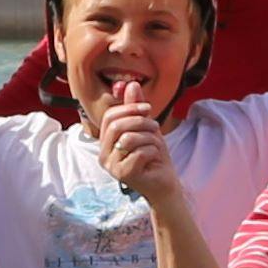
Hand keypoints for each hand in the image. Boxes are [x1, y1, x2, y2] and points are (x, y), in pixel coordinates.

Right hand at [90, 83, 180, 207]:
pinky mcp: (123, 175)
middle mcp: (104, 155)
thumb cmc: (154, 157)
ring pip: (129, 138)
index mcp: (106, 142)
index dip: (130, 108)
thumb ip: (136, 108)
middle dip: (141, 122)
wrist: (164, 184)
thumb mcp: (146, 128)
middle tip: (155, 127)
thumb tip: (131, 84)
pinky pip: (139, 152)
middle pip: (116, 125)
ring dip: (150, 138)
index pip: (109, 116)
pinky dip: (153, 151)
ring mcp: (112, 166)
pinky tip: (154, 159)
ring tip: (155, 145)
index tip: (148, 108)